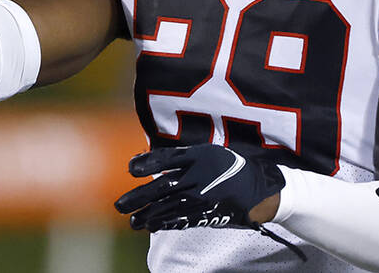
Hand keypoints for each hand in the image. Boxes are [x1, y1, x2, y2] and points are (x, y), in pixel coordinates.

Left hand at [114, 144, 284, 231]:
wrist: (258, 189)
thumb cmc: (228, 166)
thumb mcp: (208, 152)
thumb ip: (182, 156)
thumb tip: (149, 160)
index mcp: (199, 156)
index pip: (167, 159)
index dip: (147, 163)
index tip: (130, 169)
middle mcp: (199, 177)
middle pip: (162, 187)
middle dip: (139, 197)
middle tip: (120, 205)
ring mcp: (202, 198)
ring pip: (169, 207)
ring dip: (148, 216)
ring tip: (133, 222)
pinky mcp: (207, 214)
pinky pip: (183, 219)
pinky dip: (166, 223)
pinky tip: (153, 226)